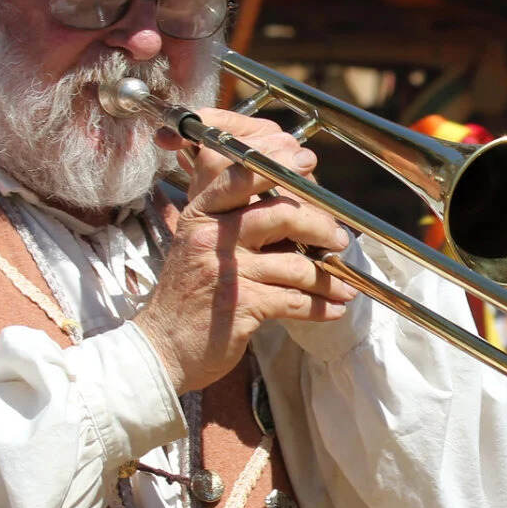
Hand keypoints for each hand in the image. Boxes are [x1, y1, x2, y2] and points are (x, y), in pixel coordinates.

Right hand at [136, 109, 357, 393]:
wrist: (163, 346)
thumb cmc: (189, 294)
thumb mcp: (199, 244)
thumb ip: (233, 218)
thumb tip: (289, 200)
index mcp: (200, 214)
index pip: (239, 173)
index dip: (277, 161)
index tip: (306, 161)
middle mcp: (210, 237)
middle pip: (280, 213)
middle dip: (320, 225)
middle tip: (339, 238)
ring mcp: (226, 271)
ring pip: (295, 262)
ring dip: (328, 276)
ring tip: (343, 284)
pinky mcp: (241, 306)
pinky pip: (295, 300)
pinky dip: (321, 307)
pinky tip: (334, 309)